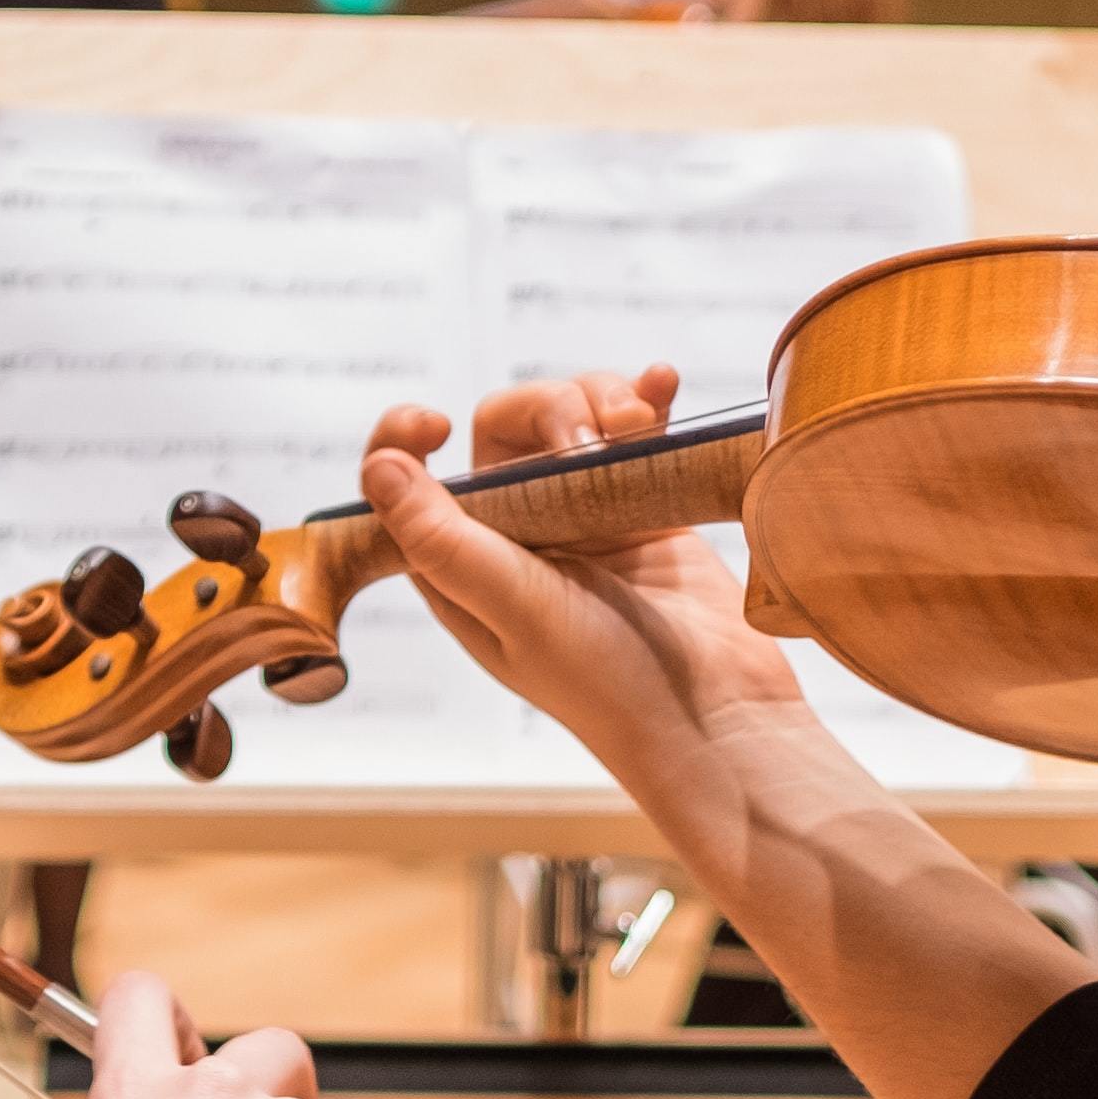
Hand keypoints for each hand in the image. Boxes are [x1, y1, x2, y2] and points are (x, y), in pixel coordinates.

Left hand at [358, 365, 802, 882]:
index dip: (403, 435)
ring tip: (640, 428)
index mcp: (460, 563)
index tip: (438, 424)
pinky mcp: (641, 506)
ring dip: (604, 401)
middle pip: (506, 424)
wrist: (718, 715)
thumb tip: (380, 468)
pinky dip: (646, 399)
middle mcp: (514, 534)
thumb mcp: (517, 611)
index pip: (406, 477)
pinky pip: (634, 431)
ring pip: (572, 414)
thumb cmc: (609, 684)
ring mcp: (581, 515)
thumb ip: (447, 540)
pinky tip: (663, 383)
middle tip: (593, 446)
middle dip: (550, 409)